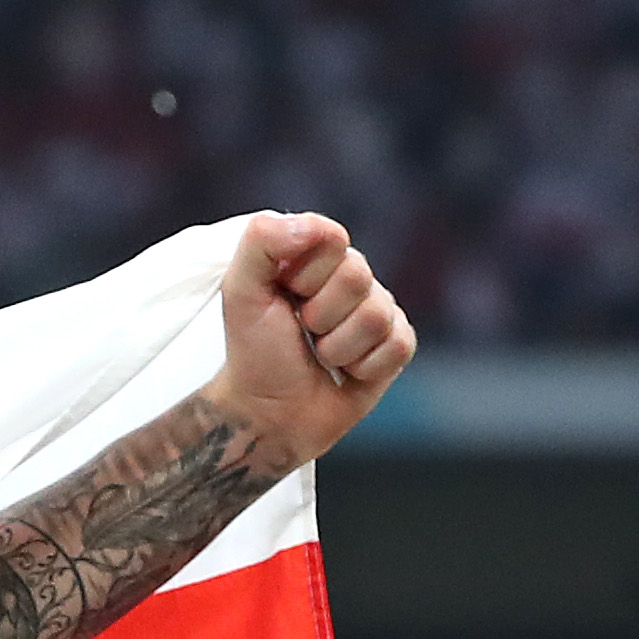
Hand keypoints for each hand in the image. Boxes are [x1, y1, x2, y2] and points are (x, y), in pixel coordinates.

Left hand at [200, 211, 413, 471]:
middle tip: (301, 331)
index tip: (282, 296)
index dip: (303, 275)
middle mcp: (353, 278)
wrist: (267, 412)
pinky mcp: (396, 346)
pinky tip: (347, 372)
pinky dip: (364, 368)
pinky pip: (397, 345)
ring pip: (376, 316)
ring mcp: (378, 310)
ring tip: (320, 356)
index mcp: (318, 256)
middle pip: (357, 277)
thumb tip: (317, 226)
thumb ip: (262, 241)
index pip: (332, 240)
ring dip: (337, 347)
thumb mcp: (241, 291)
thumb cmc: (254, 351)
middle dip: (319, 315)